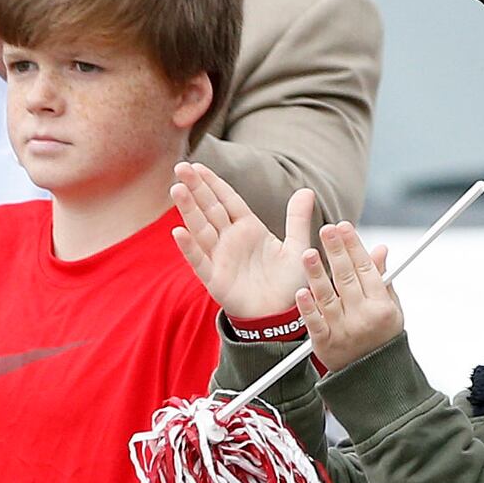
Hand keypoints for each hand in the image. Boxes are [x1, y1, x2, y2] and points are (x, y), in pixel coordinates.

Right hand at [174, 168, 315, 326]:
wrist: (283, 317)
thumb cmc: (288, 283)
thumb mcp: (297, 247)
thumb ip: (298, 219)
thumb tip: (306, 190)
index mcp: (248, 229)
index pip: (227, 200)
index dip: (213, 183)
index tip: (198, 165)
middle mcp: (231, 240)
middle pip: (210, 209)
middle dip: (196, 188)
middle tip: (181, 167)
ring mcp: (220, 258)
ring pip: (201, 229)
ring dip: (189, 210)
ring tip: (177, 189)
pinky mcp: (215, 279)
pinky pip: (200, 261)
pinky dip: (189, 247)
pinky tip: (178, 232)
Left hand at [296, 220, 406, 377]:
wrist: (373, 379)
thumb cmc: (382, 340)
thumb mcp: (392, 310)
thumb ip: (383, 280)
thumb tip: (381, 250)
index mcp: (381, 307)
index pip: (367, 269)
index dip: (355, 246)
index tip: (345, 228)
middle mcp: (363, 317)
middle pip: (347, 278)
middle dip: (337, 251)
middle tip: (327, 229)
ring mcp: (343, 331)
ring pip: (328, 297)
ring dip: (317, 273)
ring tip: (308, 253)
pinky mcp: (325, 344)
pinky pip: (315, 322)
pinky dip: (308, 307)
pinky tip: (301, 291)